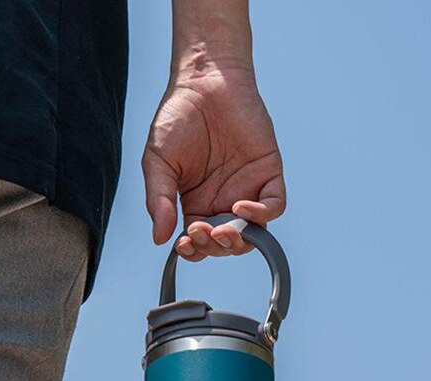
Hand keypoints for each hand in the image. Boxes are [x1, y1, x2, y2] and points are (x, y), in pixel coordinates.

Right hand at [142, 67, 285, 260]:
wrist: (205, 80)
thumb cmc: (178, 117)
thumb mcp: (157, 163)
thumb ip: (158, 201)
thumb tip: (159, 238)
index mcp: (196, 204)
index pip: (199, 242)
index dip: (193, 251)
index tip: (184, 243)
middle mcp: (223, 201)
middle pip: (225, 244)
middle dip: (214, 247)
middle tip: (201, 232)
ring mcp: (247, 189)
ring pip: (251, 233)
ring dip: (237, 241)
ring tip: (221, 230)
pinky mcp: (268, 173)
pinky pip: (273, 207)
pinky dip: (260, 215)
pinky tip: (241, 208)